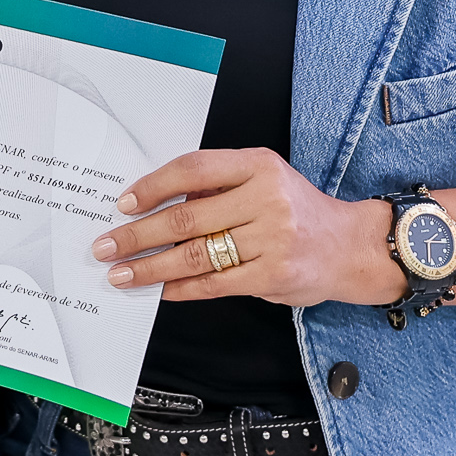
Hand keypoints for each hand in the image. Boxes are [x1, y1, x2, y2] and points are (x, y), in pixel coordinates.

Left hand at [90, 148, 407, 309]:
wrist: (350, 246)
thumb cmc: (297, 211)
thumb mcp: (264, 180)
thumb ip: (218, 188)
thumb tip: (156, 205)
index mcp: (259, 165)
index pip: (194, 169)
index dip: (153, 186)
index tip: (123, 203)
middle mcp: (266, 198)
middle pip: (187, 217)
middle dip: (138, 235)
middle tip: (106, 246)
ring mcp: (271, 239)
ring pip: (195, 255)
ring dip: (151, 267)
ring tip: (122, 274)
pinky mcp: (272, 275)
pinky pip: (214, 284)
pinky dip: (182, 289)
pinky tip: (160, 290)